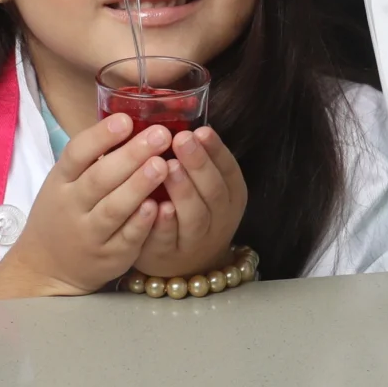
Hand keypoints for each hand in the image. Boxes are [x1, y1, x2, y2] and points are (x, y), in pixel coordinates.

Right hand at [0, 113, 170, 299]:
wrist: (46, 268)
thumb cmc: (65, 212)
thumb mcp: (66, 183)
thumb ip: (93, 157)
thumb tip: (133, 117)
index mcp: (61, 181)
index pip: (76, 154)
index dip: (100, 136)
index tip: (126, 119)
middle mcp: (71, 207)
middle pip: (99, 179)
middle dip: (130, 156)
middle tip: (160, 135)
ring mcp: (89, 234)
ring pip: (114, 209)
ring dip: (138, 187)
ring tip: (163, 165)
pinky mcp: (108, 256)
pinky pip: (126, 238)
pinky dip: (141, 223)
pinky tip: (159, 207)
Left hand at [130, 126, 248, 277]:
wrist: (184, 266)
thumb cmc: (190, 212)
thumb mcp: (205, 188)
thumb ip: (197, 161)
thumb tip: (179, 120)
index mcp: (232, 196)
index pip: (229, 170)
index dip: (216, 150)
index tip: (201, 130)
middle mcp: (220, 218)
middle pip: (213, 191)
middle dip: (199, 163)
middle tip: (181, 139)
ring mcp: (197, 240)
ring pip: (195, 216)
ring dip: (183, 190)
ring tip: (167, 167)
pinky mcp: (171, 256)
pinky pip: (169, 240)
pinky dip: (163, 224)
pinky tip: (155, 206)